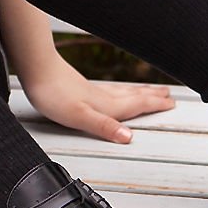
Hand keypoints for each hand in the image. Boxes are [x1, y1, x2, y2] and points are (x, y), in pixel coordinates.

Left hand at [19, 53, 174, 144]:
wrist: (35, 69)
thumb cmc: (53, 93)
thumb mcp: (79, 116)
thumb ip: (104, 127)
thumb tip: (129, 138)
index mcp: (106, 105)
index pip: (136, 105)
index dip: (154, 104)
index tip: (172, 103)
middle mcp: (102, 96)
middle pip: (133, 96)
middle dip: (152, 96)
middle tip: (168, 94)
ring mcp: (91, 90)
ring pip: (122, 91)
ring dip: (138, 91)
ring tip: (149, 89)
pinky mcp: (79, 86)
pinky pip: (109, 89)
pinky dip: (120, 89)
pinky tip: (112, 90)